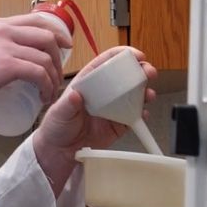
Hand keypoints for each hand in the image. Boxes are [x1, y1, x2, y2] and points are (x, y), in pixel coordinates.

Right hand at [0, 13, 72, 114]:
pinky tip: (43, 97)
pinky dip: (47, 86)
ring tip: (50, 91)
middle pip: (47, 36)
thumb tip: (9, 58)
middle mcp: (3, 30)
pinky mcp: (7, 65)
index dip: (56, 32)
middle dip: (60, 57)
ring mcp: (6, 46)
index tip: (64, 46)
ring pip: (46, 56)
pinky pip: (39, 73)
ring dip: (54, 77)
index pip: (36, 20)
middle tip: (59, 73)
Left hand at [32, 46, 156, 194]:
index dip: (122, 55)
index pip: (107, 62)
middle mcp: (104, 92)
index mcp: (89, 82)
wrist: (61, 151)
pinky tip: (144, 113)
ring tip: (149, 94)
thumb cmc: (57, 125)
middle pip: (126, 76)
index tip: (135, 55)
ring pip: (134, 94)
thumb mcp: (60, 112)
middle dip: (140, 71)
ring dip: (145, 91)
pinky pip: (134, 116)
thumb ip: (68, 104)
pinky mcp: (119, 124)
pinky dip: (142, 114)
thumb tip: (75, 95)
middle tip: (148, 72)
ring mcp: (113, 107)